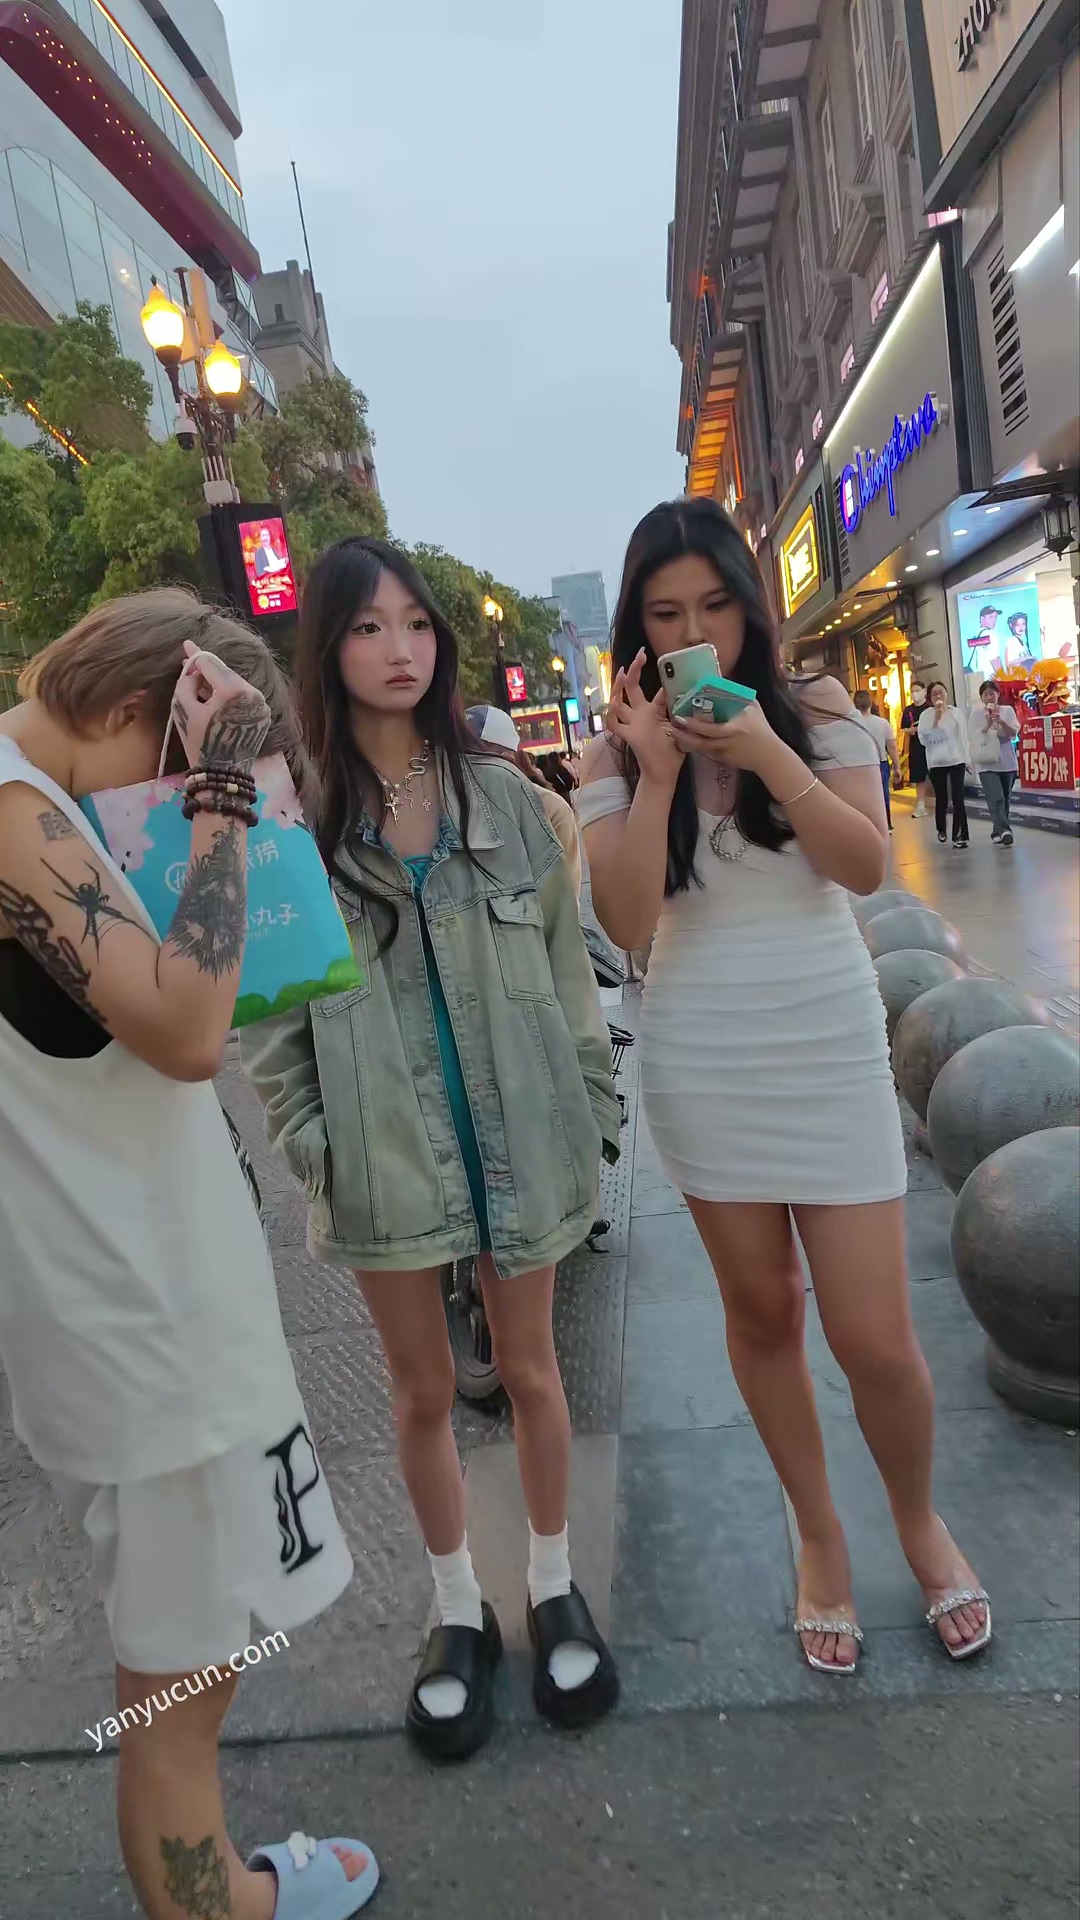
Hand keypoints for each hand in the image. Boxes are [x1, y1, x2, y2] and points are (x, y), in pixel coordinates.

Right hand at [170, 641, 271, 772]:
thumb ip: (186, 681)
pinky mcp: (264, 714)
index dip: (196, 654)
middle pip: (225, 673)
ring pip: (235, 684)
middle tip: (189, 669)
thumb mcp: (184, 709)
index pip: (211, 664)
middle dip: (206, 670)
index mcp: (234, 690)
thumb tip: (193, 669)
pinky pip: (244, 698)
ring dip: (218, 683)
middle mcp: (253, 693)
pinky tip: (216, 702)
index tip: (186, 644)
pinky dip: (229, 696)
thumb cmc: (199, 742)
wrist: (222, 774)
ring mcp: (262, 704)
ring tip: (200, 687)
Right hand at [606, 650, 684, 787]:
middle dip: (634, 671)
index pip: (658, 692)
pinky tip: (613, 705)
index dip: (664, 680)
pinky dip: (611, 716)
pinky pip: (614, 725)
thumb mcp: (681, 729)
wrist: (664, 773)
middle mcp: (640, 715)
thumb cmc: (673, 753)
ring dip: (618, 688)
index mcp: (654, 712)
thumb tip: (693, 698)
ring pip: (619, 703)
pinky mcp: (628, 736)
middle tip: (640, 655)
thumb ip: (684, 714)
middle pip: (632, 689)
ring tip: (623, 673)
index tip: (670, 666)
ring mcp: (632, 724)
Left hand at [671, 697, 777, 775]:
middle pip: (704, 738)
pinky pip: (707, 753)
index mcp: (736, 727)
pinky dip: (696, 747)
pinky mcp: (724, 760)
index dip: (697, 722)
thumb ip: (739, 695)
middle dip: (688, 731)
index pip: (713, 726)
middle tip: (675, 722)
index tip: (683, 714)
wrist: (769, 756)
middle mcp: (729, 741)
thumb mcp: (753, 708)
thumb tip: (723, 682)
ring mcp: (726, 752)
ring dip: (687, 740)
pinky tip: (685, 741)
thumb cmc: (761, 728)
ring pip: (702, 748)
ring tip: (674, 732)